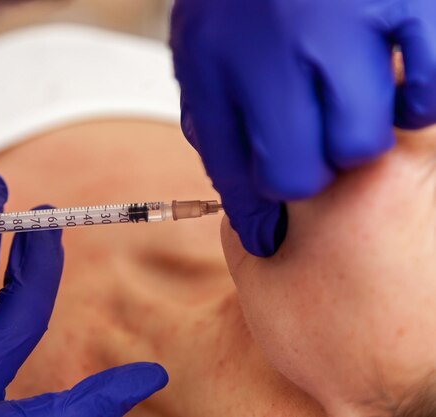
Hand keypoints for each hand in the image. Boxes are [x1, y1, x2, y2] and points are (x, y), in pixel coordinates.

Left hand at [170, 0, 435, 256]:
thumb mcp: (202, 40)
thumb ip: (214, 106)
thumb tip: (239, 181)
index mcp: (214, 57)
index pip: (231, 167)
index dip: (252, 214)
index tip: (266, 238)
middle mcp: (272, 47)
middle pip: (299, 174)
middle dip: (305, 176)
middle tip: (311, 149)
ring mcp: (342, 24)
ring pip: (359, 145)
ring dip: (355, 136)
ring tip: (349, 102)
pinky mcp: (406, 2)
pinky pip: (426, 97)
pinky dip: (415, 101)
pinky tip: (396, 81)